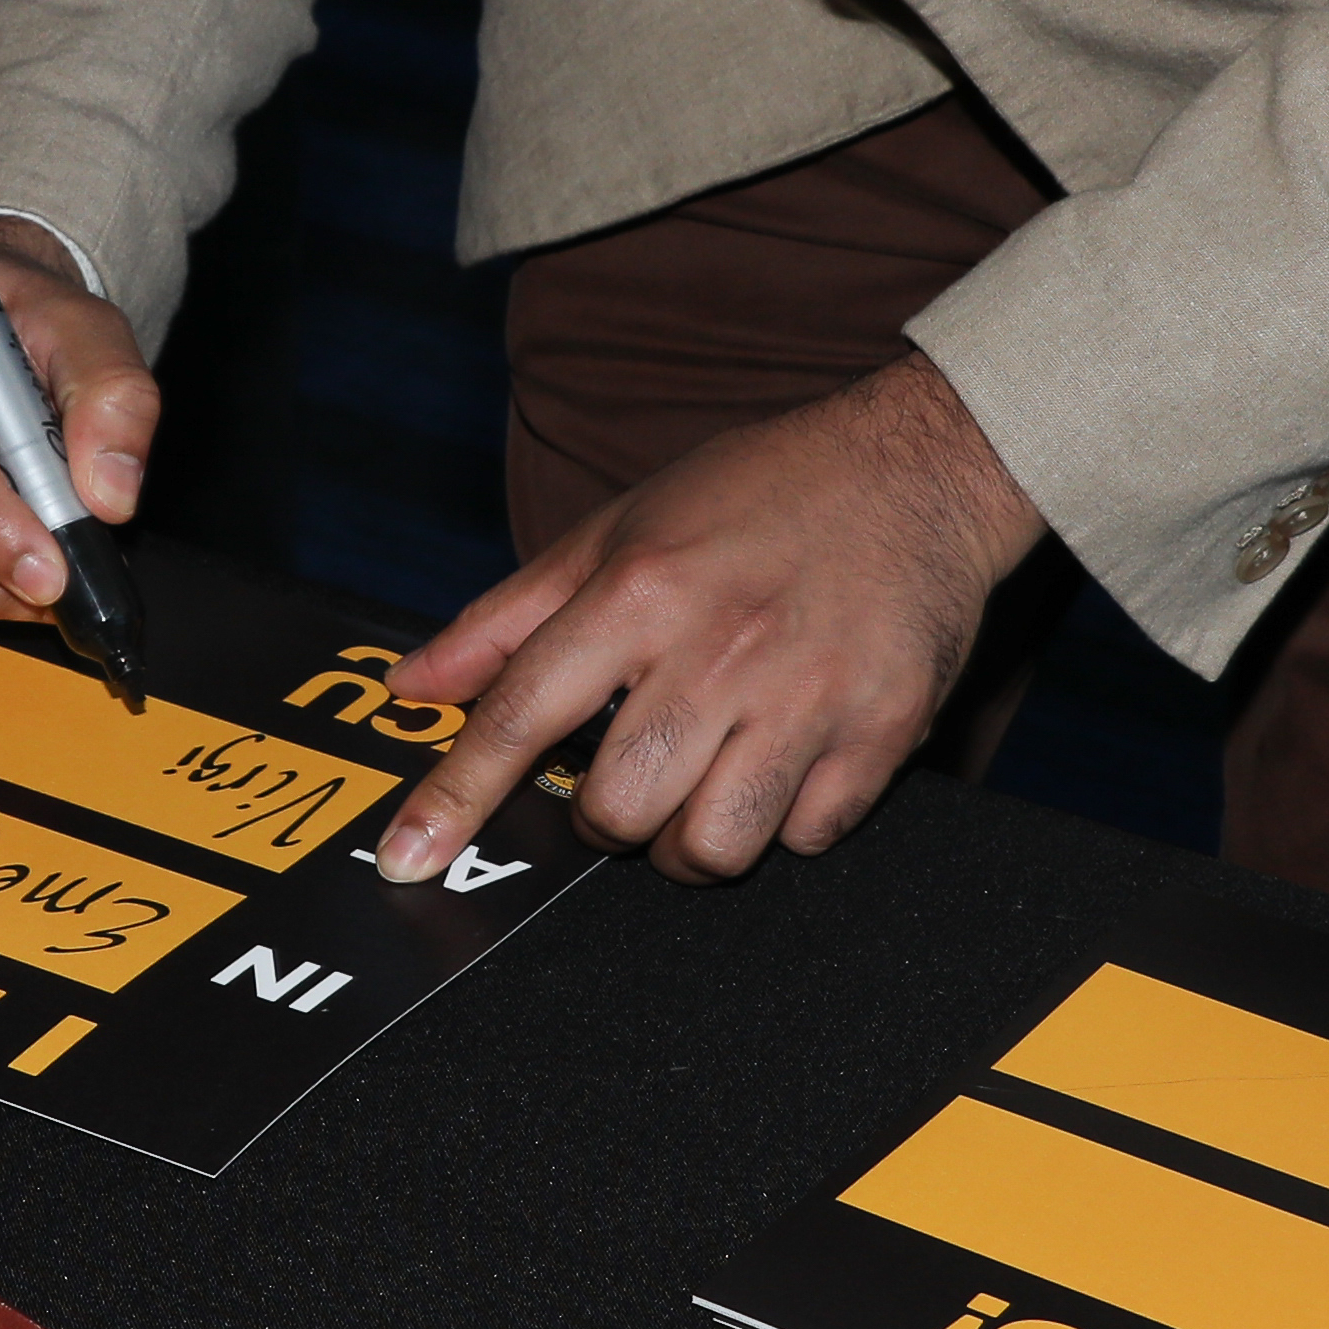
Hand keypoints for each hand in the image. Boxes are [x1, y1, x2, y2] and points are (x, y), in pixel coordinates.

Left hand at [373, 353, 1045, 886]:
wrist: (920, 467)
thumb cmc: (757, 494)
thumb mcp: (617, 528)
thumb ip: (507, 618)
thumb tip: (413, 688)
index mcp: (639, 588)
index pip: (519, 716)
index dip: (455, 799)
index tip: (407, 861)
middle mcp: (718, 647)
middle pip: (615, 808)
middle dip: (606, 814)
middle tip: (631, 771)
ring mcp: (807, 696)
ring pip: (711, 848)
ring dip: (691, 841)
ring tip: (704, 785)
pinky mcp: (883, 732)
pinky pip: (805, 838)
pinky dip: (785, 822)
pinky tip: (786, 761)